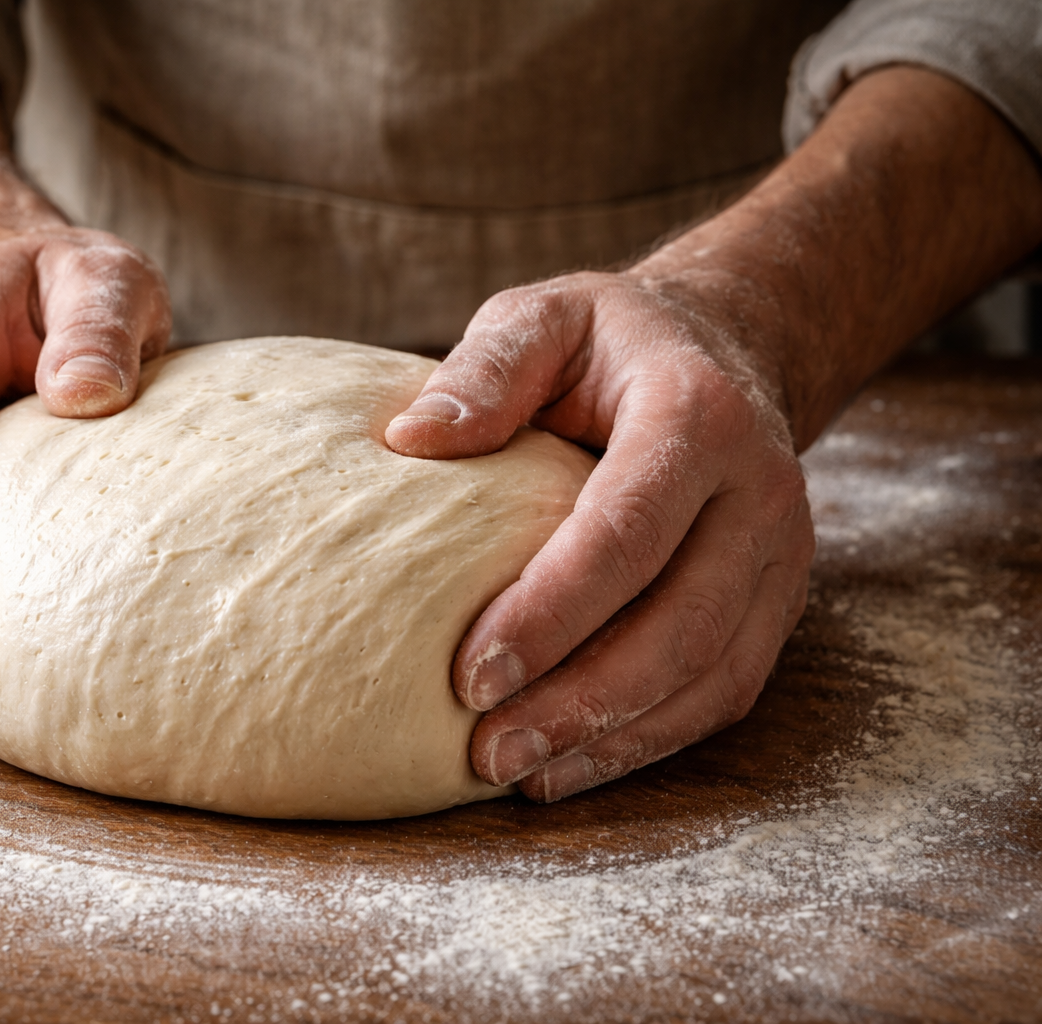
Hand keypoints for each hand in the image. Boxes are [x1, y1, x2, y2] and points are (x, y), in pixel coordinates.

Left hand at [387, 61, 1041, 802]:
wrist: (725, 349)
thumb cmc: (607, 342)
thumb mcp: (544, 317)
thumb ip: (485, 370)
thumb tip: (408, 437)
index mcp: (697, 416)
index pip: (626, 532)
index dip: (551, 611)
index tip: (467, 673)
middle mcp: (760, 491)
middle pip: (680, 622)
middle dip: (580, 699)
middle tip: (484, 748)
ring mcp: (781, 555)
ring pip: (710, 674)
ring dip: (612, 737)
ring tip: (514, 771)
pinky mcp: (776, 602)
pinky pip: (722, 692)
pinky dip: (647, 741)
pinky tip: (567, 765)